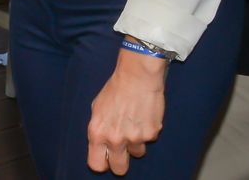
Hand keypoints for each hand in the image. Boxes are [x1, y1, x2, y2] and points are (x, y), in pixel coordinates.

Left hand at [87, 47, 166, 174]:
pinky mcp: (152, 133)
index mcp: (97, 133)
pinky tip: (143, 117)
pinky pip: (148, 140)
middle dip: (120, 163)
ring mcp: (135, 138)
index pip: (96, 164)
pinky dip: (146, 132)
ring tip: (133, 124)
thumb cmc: (114, 91)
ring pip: (137, 153)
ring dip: (135, 144)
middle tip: (122, 152)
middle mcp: (115, 139)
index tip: (105, 159)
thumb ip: (98, 129)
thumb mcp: (96, 109)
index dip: (101, 164)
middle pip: (119, 169)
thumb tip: (100, 143)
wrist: (137, 78)